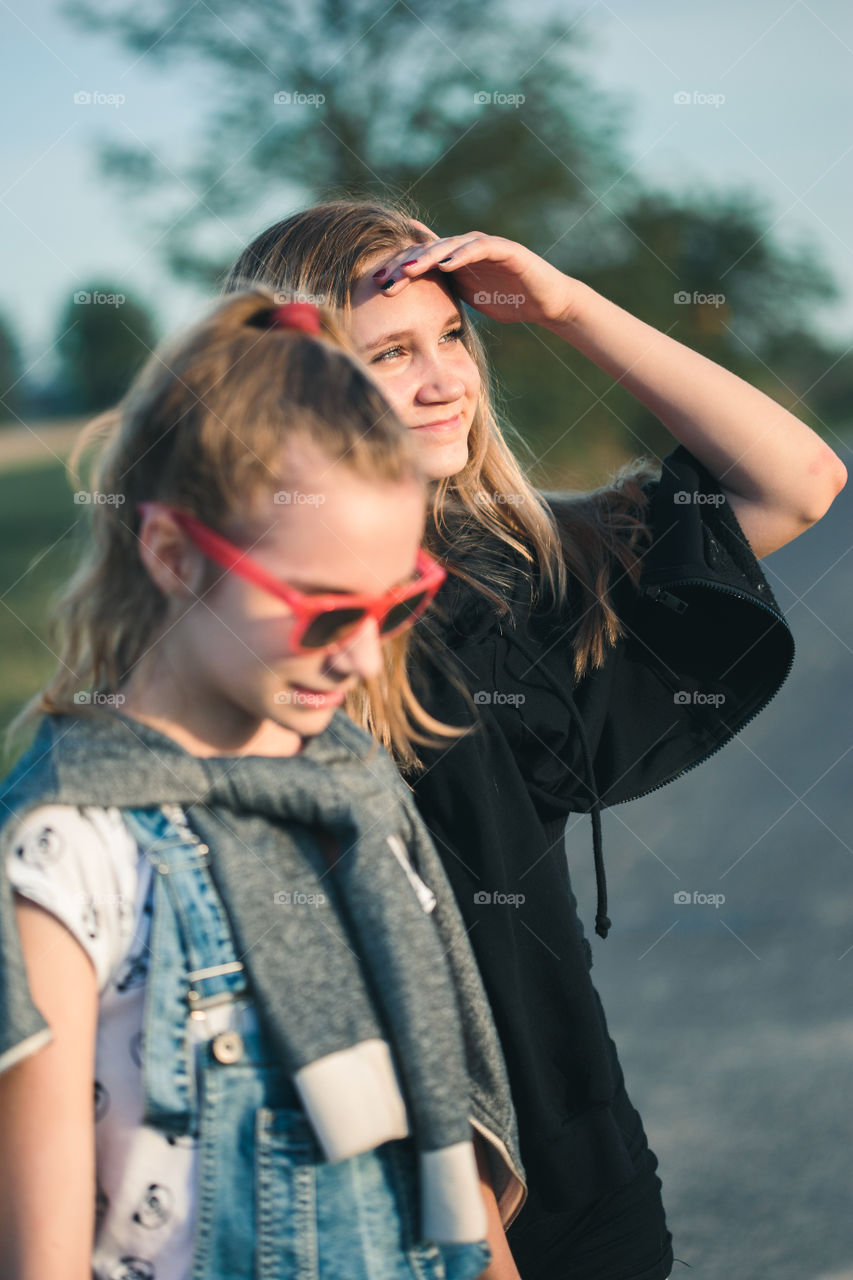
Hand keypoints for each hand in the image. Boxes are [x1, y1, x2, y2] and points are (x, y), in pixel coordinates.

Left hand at [372, 226, 579, 327]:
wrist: (546, 302)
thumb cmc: (508, 301)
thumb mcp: (468, 300)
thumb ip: (443, 296)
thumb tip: (415, 311)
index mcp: (454, 261)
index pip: (420, 259)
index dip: (397, 269)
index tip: (376, 285)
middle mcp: (465, 248)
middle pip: (428, 249)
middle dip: (404, 263)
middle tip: (383, 278)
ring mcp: (485, 246)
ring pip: (450, 245)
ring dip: (427, 257)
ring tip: (408, 270)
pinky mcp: (506, 249)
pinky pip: (480, 248)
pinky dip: (463, 254)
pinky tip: (446, 265)